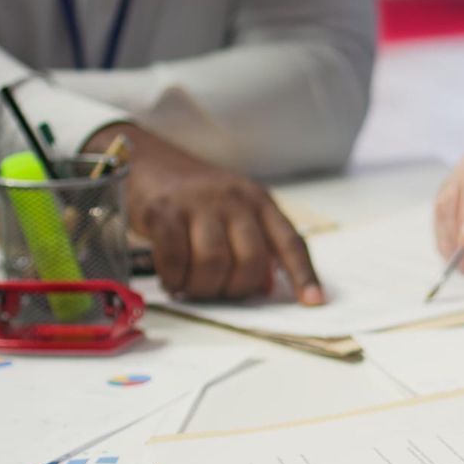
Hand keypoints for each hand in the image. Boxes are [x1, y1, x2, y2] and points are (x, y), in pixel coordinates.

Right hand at [88, 124, 322, 303]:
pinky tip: (172, 279)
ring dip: (202, 287)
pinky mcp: (164, 212)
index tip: (315, 302)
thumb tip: (267, 287)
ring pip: (214, 263)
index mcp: (259, 201)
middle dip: (235, 288)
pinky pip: (175, 259)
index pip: (290, 241)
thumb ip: (255, 245)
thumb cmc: (197, 198)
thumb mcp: (235, 212)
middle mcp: (234, 200)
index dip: (304, 275)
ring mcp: (198, 204)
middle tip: (218, 290)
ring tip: (191, 285)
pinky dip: (175, 279)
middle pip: (251, 260)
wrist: (149, 161)